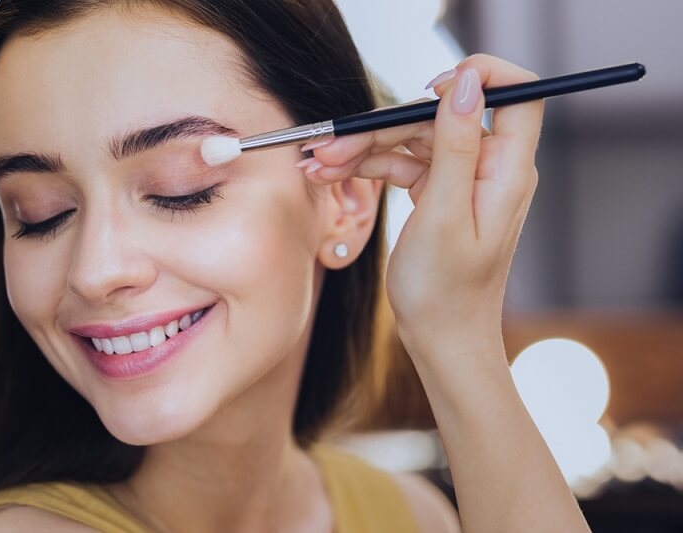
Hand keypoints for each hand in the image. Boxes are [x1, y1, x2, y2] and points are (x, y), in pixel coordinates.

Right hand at [303, 54, 543, 363]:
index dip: (478, 77)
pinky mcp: (438, 193)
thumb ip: (457, 146)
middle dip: (384, 127)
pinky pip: (402, 165)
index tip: (430, 87)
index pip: (515, 93)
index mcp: (505, 169)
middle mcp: (488, 168)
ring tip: (319, 165)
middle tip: (331, 145)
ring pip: (413, 140)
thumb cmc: (446, 290)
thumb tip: (466, 84)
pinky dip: (368, 167)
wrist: (440, 339)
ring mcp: (461, 180)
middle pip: (440, 117)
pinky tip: (333, 175)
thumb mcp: (445, 215)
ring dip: (364, 149)